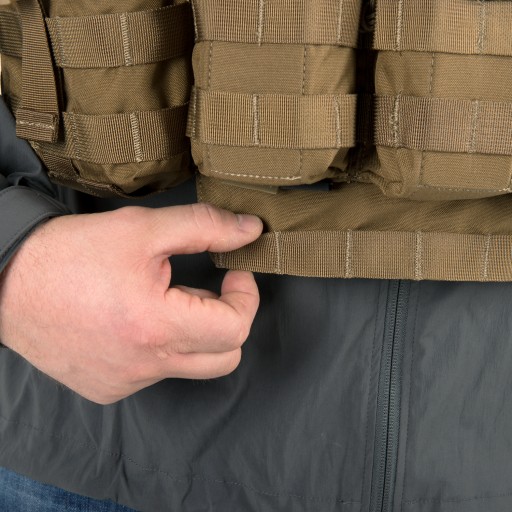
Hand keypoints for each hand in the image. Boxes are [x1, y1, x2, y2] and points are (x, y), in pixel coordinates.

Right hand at [0, 204, 262, 403]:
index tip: (234, 275)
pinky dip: (160, 347)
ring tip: (161, 301)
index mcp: (156, 327)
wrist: (7, 282)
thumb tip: (251, 230)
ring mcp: (126, 382)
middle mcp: (144, 365)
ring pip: (190, 366)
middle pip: (224, 357)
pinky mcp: (108, 388)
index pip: (235, 329)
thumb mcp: (143, 229)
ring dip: (192, 333)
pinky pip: (156, 373)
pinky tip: (134, 322)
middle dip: (227, 320)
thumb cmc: (72, 253)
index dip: (245, 298)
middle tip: (202, 289)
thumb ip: (205, 228)